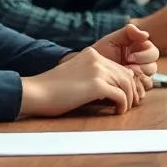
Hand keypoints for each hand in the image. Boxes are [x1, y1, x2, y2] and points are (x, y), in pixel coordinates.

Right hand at [21, 47, 142, 117]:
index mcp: (91, 54)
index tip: (125, 96)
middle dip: (130, 91)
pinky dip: (122, 105)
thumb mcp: (76, 74)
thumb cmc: (52, 89)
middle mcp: (96, 59)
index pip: (119, 67)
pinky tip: (118, 112)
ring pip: (126, 84)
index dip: (126, 82)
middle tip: (129, 105)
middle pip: (126, 74)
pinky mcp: (97, 85)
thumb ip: (93, 76)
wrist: (36, 92)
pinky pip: (120, 95)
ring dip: (128, 99)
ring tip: (124, 109)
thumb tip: (114, 88)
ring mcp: (97, 71)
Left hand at [91, 23, 159, 88]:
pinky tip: (125, 87)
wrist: (89, 68)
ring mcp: (138, 78)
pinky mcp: (133, 89)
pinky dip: (135, 90)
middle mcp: (142, 64)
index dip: (144, 56)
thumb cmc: (101, 51)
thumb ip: (129, 32)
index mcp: (141, 50)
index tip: (129, 57)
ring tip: (125, 79)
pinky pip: (142, 92)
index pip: (154, 53)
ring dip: (139, 80)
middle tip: (127, 69)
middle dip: (141, 69)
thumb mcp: (113, 39)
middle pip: (153, 68)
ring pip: (149, 81)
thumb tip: (146, 34)